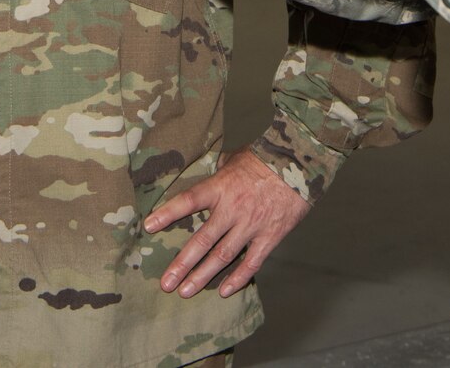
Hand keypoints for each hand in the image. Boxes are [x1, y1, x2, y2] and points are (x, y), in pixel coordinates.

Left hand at [143, 148, 310, 296]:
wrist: (300, 164)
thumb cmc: (266, 158)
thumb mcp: (236, 157)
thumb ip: (219, 169)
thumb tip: (209, 170)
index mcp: (220, 186)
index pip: (188, 201)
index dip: (167, 214)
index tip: (148, 227)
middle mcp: (232, 209)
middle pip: (201, 241)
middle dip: (181, 264)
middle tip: (165, 283)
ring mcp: (251, 226)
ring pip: (222, 257)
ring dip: (202, 276)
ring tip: (185, 291)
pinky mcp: (269, 237)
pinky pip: (251, 263)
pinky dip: (237, 278)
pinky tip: (224, 291)